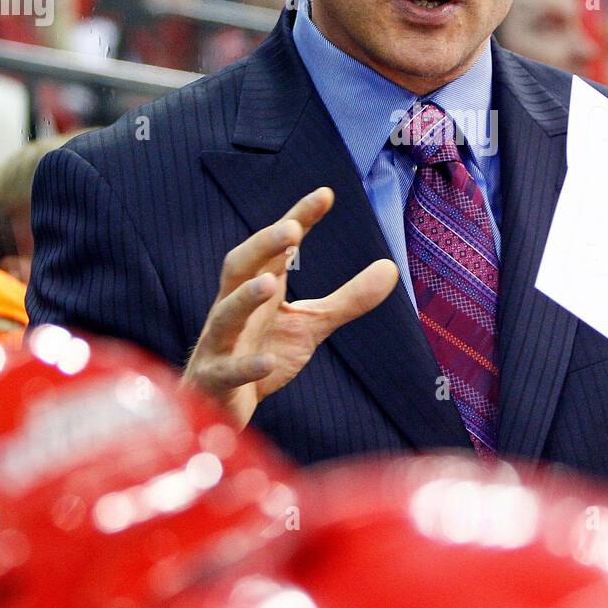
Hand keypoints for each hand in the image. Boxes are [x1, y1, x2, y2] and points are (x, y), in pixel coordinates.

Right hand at [181, 187, 398, 429]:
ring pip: (225, 314)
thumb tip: (391, 267)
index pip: (276, 249)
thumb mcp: (311, 325)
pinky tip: (268, 361)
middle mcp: (234, 308)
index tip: (325, 195)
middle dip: (262, 246)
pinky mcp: (216, 380)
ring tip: (269, 284)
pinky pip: (227, 370)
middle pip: (240, 267)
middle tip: (292, 229)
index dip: (297, 220)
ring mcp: (220, 343)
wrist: (221, 411)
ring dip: (244, 298)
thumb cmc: (261, 356)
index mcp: (258, 289)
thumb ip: (348, 298)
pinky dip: (246, 365)